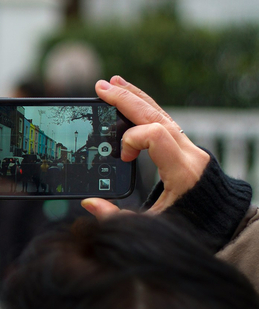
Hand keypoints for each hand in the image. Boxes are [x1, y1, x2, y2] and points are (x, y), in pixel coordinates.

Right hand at [81, 76, 209, 218]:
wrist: (219, 221)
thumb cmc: (187, 223)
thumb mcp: (152, 224)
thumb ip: (118, 216)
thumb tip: (89, 203)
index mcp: (183, 172)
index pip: (156, 135)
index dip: (131, 139)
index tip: (122, 157)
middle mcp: (189, 153)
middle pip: (156, 116)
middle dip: (126, 101)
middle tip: (101, 88)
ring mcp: (189, 147)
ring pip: (161, 112)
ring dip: (135, 98)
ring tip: (113, 84)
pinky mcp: (185, 146)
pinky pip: (164, 119)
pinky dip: (144, 107)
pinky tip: (129, 98)